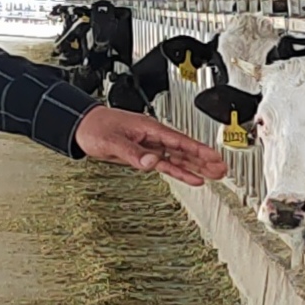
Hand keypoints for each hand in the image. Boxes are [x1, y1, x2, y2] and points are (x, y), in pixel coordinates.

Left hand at [75, 106, 226, 186]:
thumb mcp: (113, 141)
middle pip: (185, 149)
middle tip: (223, 169)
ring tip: (215, 174)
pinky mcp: (143, 155)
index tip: (214, 157)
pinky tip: (191, 177)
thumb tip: (152, 162)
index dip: (198, 150)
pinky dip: (179, 171)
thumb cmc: (95, 127)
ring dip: (196, 166)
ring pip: (179, 158)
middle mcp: (153, 137)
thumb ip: (133, 153)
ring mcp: (150, 146)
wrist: (82, 127)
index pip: (180, 141)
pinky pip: (166, 164)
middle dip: (204, 159)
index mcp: (150, 129)